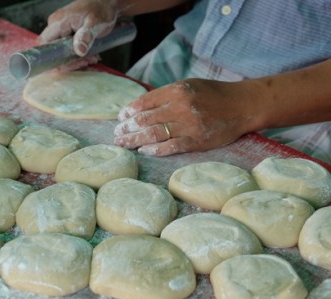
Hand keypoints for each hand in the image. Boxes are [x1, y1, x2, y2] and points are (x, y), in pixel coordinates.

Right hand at [40, 0, 117, 56]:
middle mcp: (56, 27)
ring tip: (92, 58)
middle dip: (71, 61)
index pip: (45, 46)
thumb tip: (79, 50)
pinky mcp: (66, 35)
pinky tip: (90, 55)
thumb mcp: (96, 22)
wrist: (106, 3)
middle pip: (54, 53)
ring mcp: (60, 32)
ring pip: (61, 54)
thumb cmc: (101, 9)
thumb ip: (86, 36)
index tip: (73, 63)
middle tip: (87, 61)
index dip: (55, 59)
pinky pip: (67, 51)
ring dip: (76, 60)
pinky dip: (78, 56)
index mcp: (58, 22)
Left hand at [114, 78, 259, 155]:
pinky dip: (155, 150)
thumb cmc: (214, 95)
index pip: (145, 102)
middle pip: (145, 119)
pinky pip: (170, 147)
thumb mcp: (189, 86)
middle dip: (127, 128)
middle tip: (116, 134)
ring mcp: (189, 125)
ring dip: (135, 140)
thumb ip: (167, 95)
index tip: (120, 118)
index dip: (129, 111)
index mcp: (177, 90)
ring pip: (154, 134)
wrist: (243, 105)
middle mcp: (181, 106)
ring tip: (123, 143)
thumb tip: (141, 107)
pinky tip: (144, 151)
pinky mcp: (197, 141)